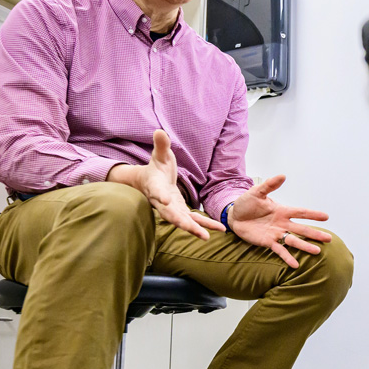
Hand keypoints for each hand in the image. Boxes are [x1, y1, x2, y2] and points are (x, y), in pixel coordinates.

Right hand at [109, 130, 224, 240]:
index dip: (160, 195)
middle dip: (182, 223)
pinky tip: (220, 229)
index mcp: (155, 186)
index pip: (157, 191)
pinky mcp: (180, 212)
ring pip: (182, 221)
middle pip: (170, 214)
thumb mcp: (159, 155)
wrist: (149, 182)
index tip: (164, 199)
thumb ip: (161, 145)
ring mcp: (171, 209)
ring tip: (207, 237)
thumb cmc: (155, 167)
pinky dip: (205, 225)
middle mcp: (162, 202)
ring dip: (195, 229)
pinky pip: (193, 220)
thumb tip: (159, 130)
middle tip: (194, 231)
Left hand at [229, 175, 331, 267]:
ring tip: (317, 251)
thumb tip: (283, 176)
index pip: (301, 212)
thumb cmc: (247, 203)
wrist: (234, 216)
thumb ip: (269, 185)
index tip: (326, 217)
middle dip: (315, 234)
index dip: (313, 214)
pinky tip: (295, 265)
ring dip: (305, 246)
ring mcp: (276, 234)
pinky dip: (287, 257)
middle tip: (329, 239)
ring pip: (293, 241)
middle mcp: (282, 223)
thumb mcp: (257, 192)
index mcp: (282, 210)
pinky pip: (279, 250)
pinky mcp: (267, 242)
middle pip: (301, 229)